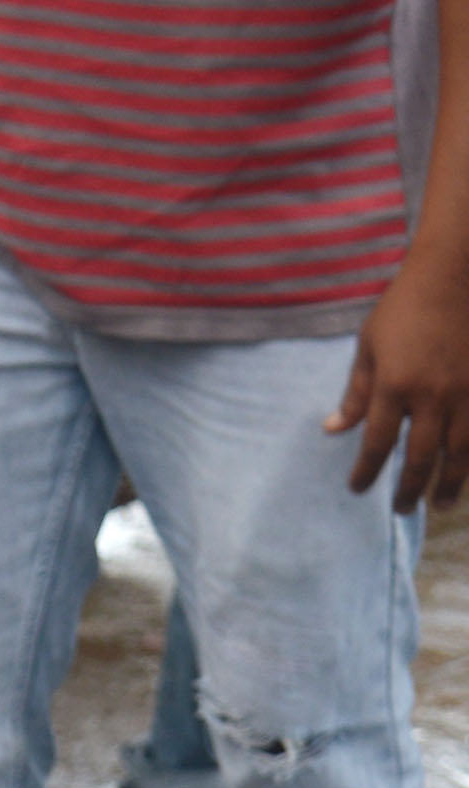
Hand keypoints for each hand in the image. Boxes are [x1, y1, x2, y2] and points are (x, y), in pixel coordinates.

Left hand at [332, 258, 468, 514]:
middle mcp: (432, 396)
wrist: (454, 277)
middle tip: (402, 509)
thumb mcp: (367, 348)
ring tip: (441, 504)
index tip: (358, 488)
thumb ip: (355, 393)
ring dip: (450, 482)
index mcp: (394, 387)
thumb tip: (333, 430)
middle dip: (410, 488)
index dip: (366, 471)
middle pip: (421, 457)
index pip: (376, 443)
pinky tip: (467, 469)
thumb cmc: (403, 309)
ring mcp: (467, 392)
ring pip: (460, 451)